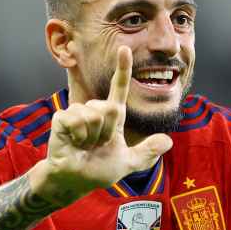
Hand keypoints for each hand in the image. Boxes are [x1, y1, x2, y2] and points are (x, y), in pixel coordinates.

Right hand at [34, 46, 172, 201]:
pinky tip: (74, 143)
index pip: (118, 88)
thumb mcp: (128, 163)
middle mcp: (95, 110)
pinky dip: (79, 136)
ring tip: (85, 145)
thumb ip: (147, 152)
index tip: (124, 49)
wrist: (75, 181)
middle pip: (111, 108)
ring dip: (93, 137)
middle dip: (108, 132)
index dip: (122, 69)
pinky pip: (77, 120)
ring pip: (95, 115)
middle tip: (97, 145)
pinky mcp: (62, 118)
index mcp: (111, 116)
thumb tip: (168, 141)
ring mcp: (77, 113)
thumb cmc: (98, 171)